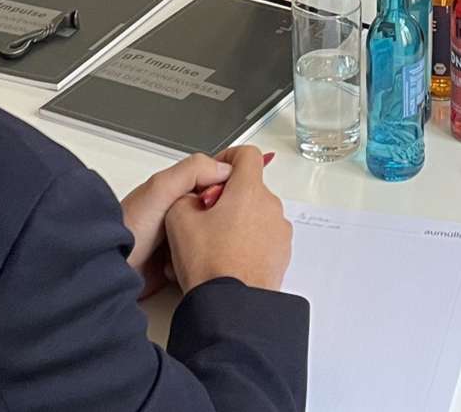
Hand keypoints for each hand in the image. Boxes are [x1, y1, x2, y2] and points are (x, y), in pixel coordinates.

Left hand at [123, 153, 232, 300]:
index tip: (246, 192)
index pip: (214, 178)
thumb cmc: (127, 228)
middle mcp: (178, 211)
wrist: (110, 268)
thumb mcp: (160, 189)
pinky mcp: (178, 261)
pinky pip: (202, 257)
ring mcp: (179, 237)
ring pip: (212, 234)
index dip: (230, 184)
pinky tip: (208, 261)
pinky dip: (205, 259)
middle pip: (217, 208)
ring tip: (225, 244)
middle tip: (234, 224)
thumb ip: (191, 171)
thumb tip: (225, 166)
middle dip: (226, 216)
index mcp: (176, 189)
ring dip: (216, 240)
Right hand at [164, 144, 291, 293]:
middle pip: (249, 187)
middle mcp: (271, 207)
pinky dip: (248, 242)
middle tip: (204, 219)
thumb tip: (194, 199)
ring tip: (214, 245)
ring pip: (256, 214)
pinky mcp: (282, 254)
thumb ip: (185, 196)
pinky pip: (264, 237)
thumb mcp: (178, 220)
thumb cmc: (210, 264)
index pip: (246, 155)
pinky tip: (228, 260)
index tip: (214, 175)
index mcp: (249, 191)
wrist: (231, 306)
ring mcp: (279, 232)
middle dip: (227, 197)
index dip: (227, 159)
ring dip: (238, 221)